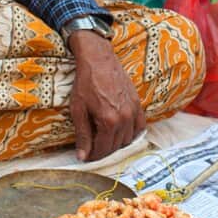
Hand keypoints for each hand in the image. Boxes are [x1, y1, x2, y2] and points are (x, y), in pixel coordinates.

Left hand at [68, 31, 144, 161]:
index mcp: (108, 121)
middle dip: (104, 151)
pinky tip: (122, 133)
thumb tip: (82, 156)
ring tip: (105, 140)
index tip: (86, 157)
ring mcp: (133, 111)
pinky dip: (132, 134)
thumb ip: (83, 135)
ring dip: (117, 144)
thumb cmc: (85, 83)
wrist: (98, 60)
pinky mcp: (138, 104)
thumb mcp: (78, 110)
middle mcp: (124, 118)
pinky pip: (140, 127)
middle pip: (116, 146)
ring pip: (128, 139)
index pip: (103, 149)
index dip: (94, 156)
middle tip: (93, 149)